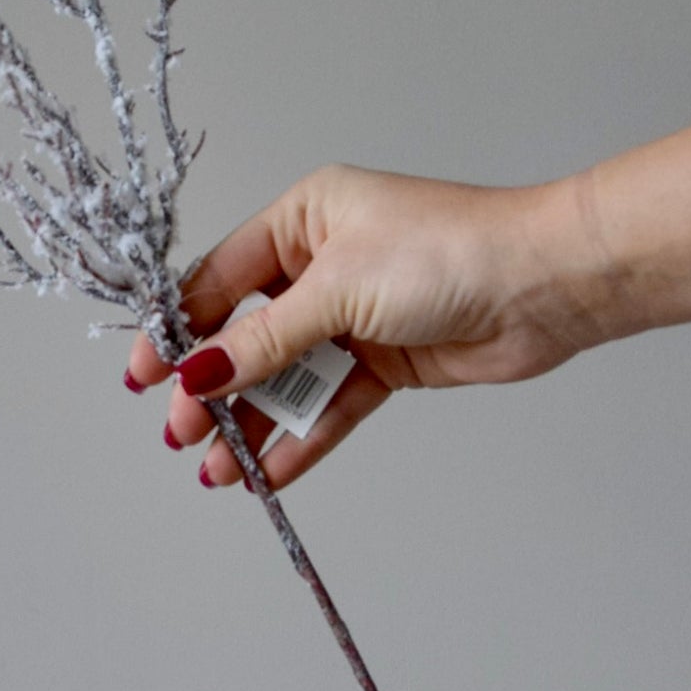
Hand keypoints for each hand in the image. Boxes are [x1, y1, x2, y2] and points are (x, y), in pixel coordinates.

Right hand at [123, 164, 607, 489]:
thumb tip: (199, 373)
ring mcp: (356, 315)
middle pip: (248, 335)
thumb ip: (266, 340)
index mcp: (304, 219)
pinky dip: (303, 436)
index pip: (218, 279)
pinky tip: (270, 471)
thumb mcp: (339, 291)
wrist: (545, 284)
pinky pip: (332, 403)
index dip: (178, 329)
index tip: (145, 376)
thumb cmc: (448, 253)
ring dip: (254, 422)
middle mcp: (323, 264)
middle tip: (182, 434)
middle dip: (213, 388)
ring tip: (219, 470)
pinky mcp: (388, 361)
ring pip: (288, 377)